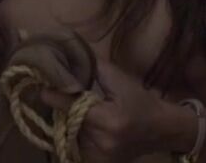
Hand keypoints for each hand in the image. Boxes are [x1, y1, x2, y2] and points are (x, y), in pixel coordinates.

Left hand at [39, 58, 180, 161]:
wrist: (163, 129)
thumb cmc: (141, 101)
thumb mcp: (119, 79)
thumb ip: (92, 66)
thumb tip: (66, 52)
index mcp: (108, 120)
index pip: (70, 107)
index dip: (54, 95)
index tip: (42, 86)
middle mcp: (103, 142)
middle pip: (67, 121)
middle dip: (62, 108)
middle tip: (59, 94)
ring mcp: (100, 157)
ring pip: (69, 135)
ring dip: (68, 122)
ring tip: (77, 110)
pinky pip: (76, 146)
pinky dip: (76, 135)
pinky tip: (85, 125)